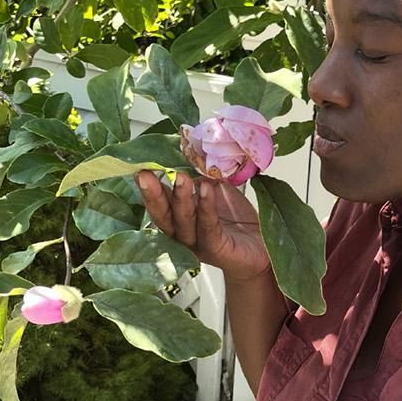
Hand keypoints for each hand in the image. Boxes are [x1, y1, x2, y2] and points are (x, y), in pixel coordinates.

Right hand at [135, 164, 271, 283]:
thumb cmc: (237, 220)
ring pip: (183, 222)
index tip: (139, 168)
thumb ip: (203, 176)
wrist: (262, 246)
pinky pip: (209, 227)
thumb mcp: (217, 190)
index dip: (148, 187)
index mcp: (179, 219)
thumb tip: (193, 151)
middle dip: (153, 194)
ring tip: (180, 177)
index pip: (159, 203)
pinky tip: (206, 189)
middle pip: (163, 216)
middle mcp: (183, 234)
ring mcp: (198, 244)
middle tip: (145, 174)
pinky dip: (206, 208)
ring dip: (180, 198)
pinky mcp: (216, 249)